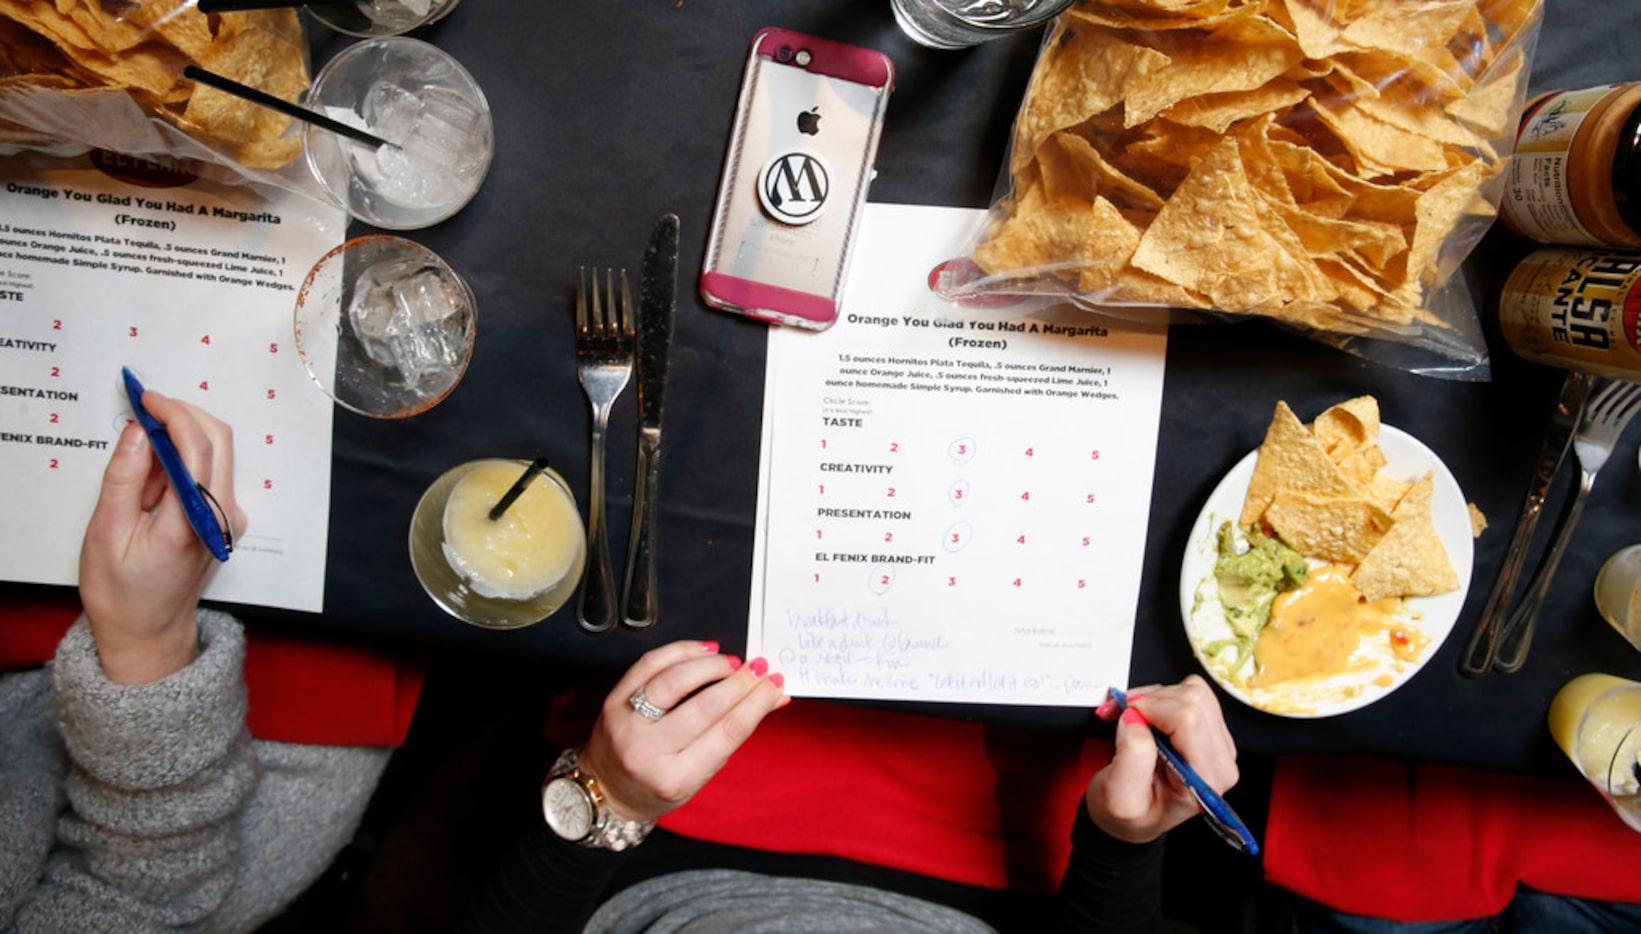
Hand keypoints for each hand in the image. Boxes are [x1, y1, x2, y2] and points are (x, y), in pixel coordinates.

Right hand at [77, 391, 245, 684]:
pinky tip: (151, 484)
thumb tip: (139, 432)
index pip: (197, 447)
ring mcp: (229, 517)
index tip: (145, 395)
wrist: (148, 633)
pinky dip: (182, 462)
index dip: (173, 413)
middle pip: (218, 441)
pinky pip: (208, 474)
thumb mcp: (107, 533)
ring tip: (138, 464)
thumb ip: (125, 478)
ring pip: (216, 454)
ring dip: (179, 440)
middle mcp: (224, 515)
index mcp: (194, 520)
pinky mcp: (223, 518)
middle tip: (142, 406)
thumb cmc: (123, 592)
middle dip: (182, 415)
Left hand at [578, 641, 785, 822]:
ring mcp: (626, 724)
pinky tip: (703, 650)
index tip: (774, 687)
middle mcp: (647, 751)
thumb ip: (732, 735)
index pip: (726, 733)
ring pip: (675, 681)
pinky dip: (680, 652)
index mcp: (674, 778)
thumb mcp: (698, 774)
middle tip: (760, 669)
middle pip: (705, 706)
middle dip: (740, 683)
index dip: (756, 705)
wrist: (605, 790)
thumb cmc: (656, 786)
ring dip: (711, 666)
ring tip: (733, 662)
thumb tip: (772, 698)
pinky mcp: (613, 701)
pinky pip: (648, 665)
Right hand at [1084, 674, 1237, 843]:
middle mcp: (1220, 762)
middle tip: (1121, 713)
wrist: (1134, 818)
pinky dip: (1162, 695)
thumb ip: (1130, 759)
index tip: (1124, 716)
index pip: (1188, 720)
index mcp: (1204, 781)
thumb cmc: (1130, 814)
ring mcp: (1218, 744)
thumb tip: (1135, 717)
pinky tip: (1146, 714)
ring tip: (1132, 716)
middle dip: (1149, 700)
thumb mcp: (1119, 799)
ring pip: (1194, 691)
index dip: (1149, 709)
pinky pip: (1191, 691)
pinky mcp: (1210, 729)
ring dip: (1155, 696)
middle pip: (1193, 701)